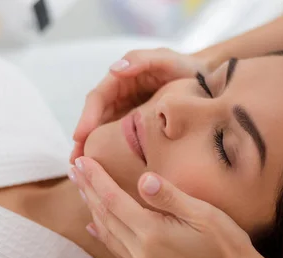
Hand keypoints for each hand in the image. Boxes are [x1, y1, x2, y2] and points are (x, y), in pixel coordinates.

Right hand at [70, 48, 208, 163]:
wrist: (206, 83)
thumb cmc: (185, 67)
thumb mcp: (165, 59)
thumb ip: (143, 60)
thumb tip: (114, 69)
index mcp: (120, 80)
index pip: (97, 99)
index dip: (87, 117)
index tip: (80, 136)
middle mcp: (119, 97)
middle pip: (95, 119)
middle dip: (84, 141)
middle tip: (76, 163)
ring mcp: (127, 114)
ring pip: (104, 133)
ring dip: (93, 151)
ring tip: (85, 173)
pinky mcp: (138, 129)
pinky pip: (122, 142)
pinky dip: (113, 156)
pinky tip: (110, 174)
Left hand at [70, 157, 261, 257]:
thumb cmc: (228, 246)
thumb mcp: (204, 215)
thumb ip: (170, 197)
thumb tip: (142, 179)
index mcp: (153, 234)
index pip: (114, 200)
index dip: (96, 178)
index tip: (82, 159)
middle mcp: (142, 253)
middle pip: (105, 216)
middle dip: (88, 190)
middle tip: (74, 168)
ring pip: (108, 234)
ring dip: (93, 210)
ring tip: (82, 190)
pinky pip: (117, 251)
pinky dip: (103, 235)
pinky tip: (95, 227)